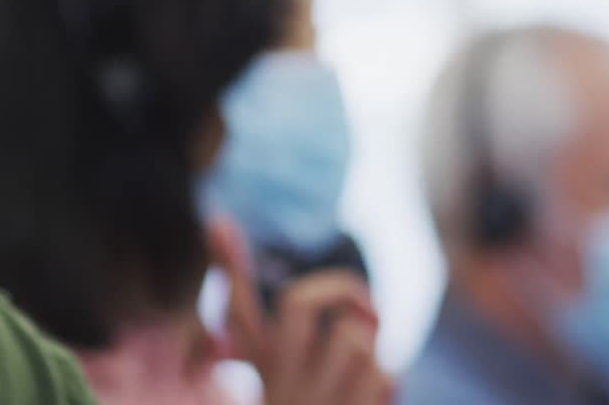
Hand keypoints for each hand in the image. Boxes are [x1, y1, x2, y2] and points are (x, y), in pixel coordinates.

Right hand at [209, 220, 393, 404]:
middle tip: (365, 308)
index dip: (226, 261)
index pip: (235, 306)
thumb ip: (275, 323)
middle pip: (298, 304)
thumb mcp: (284, 376)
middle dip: (343, 290)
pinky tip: (377, 402)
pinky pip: (382, 375)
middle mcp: (276, 385)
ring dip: (373, 353)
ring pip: (354, 340)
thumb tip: (224, 229)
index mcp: (259, 369)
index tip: (218, 220)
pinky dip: (389, 384)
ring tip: (367, 374)